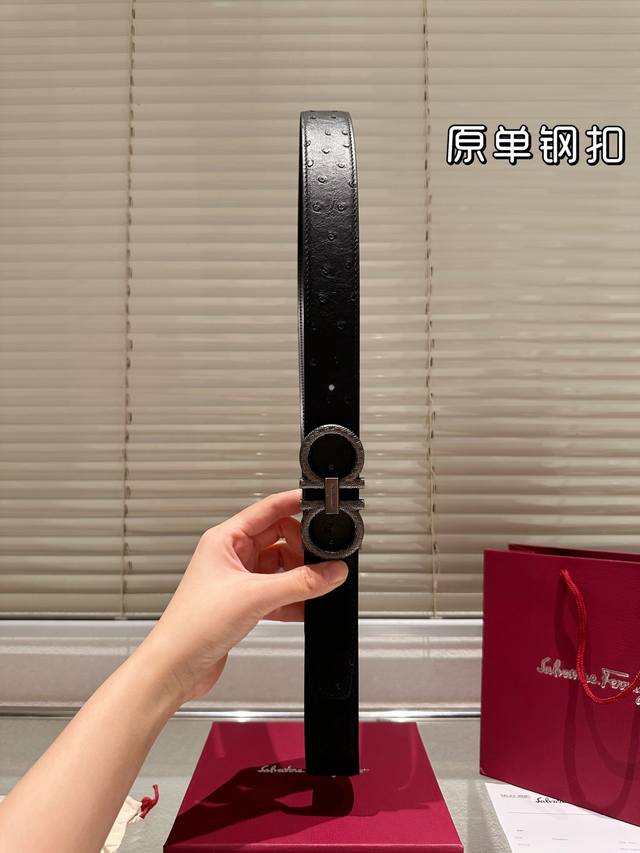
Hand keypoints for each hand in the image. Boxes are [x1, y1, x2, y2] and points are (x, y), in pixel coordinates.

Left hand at [137, 488, 347, 707]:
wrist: (175, 666)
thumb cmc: (193, 625)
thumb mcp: (255, 596)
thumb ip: (300, 583)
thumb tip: (332, 572)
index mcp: (225, 539)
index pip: (267, 509)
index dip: (294, 503)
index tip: (319, 503)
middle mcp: (230, 555)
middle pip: (278, 538)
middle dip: (301, 548)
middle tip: (322, 560)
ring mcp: (237, 579)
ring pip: (279, 567)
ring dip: (298, 576)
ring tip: (317, 586)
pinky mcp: (242, 603)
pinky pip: (276, 592)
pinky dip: (292, 599)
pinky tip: (305, 607)